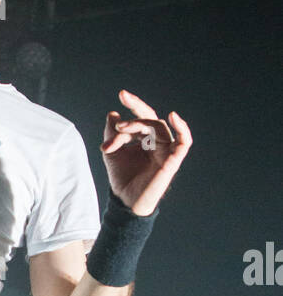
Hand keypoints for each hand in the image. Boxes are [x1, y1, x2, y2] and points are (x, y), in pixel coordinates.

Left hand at [101, 90, 192, 216]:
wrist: (124, 201)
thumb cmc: (121, 178)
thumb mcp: (111, 151)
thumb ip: (112, 133)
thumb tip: (113, 114)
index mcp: (147, 139)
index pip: (142, 118)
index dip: (133, 106)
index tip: (122, 94)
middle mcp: (159, 142)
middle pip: (150, 120)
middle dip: (135, 114)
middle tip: (118, 123)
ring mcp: (167, 150)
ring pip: (158, 127)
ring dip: (140, 125)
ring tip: (122, 129)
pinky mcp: (173, 160)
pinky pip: (184, 142)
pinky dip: (182, 128)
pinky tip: (172, 116)